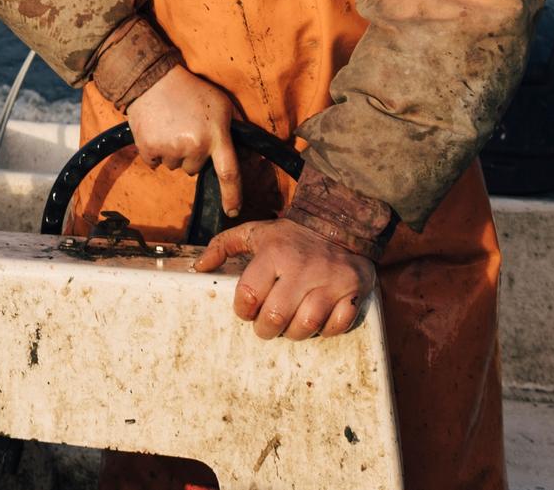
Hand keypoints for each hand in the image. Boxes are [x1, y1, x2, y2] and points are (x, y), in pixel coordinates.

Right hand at [123, 67, 243, 215]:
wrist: (152, 79)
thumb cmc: (191, 90)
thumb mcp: (221, 104)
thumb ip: (234, 127)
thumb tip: (245, 152)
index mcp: (216, 135)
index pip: (229, 173)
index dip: (232, 196)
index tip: (232, 212)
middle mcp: (194, 146)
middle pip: (194, 168)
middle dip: (192, 154)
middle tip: (186, 130)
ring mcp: (170, 149)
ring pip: (174, 166)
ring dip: (173, 152)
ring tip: (170, 126)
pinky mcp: (149, 148)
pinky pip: (154, 163)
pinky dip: (154, 151)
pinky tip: (156, 130)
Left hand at [193, 219, 376, 340]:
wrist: (341, 221)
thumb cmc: (291, 236)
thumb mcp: (256, 233)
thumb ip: (224, 246)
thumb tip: (200, 267)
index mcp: (274, 253)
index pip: (249, 294)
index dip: (243, 310)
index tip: (247, 310)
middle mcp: (302, 268)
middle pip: (275, 317)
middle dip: (265, 329)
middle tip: (266, 325)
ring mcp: (330, 280)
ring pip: (306, 325)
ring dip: (293, 333)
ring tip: (289, 325)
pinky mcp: (354, 290)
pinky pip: (338, 325)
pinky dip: (326, 330)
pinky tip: (317, 321)